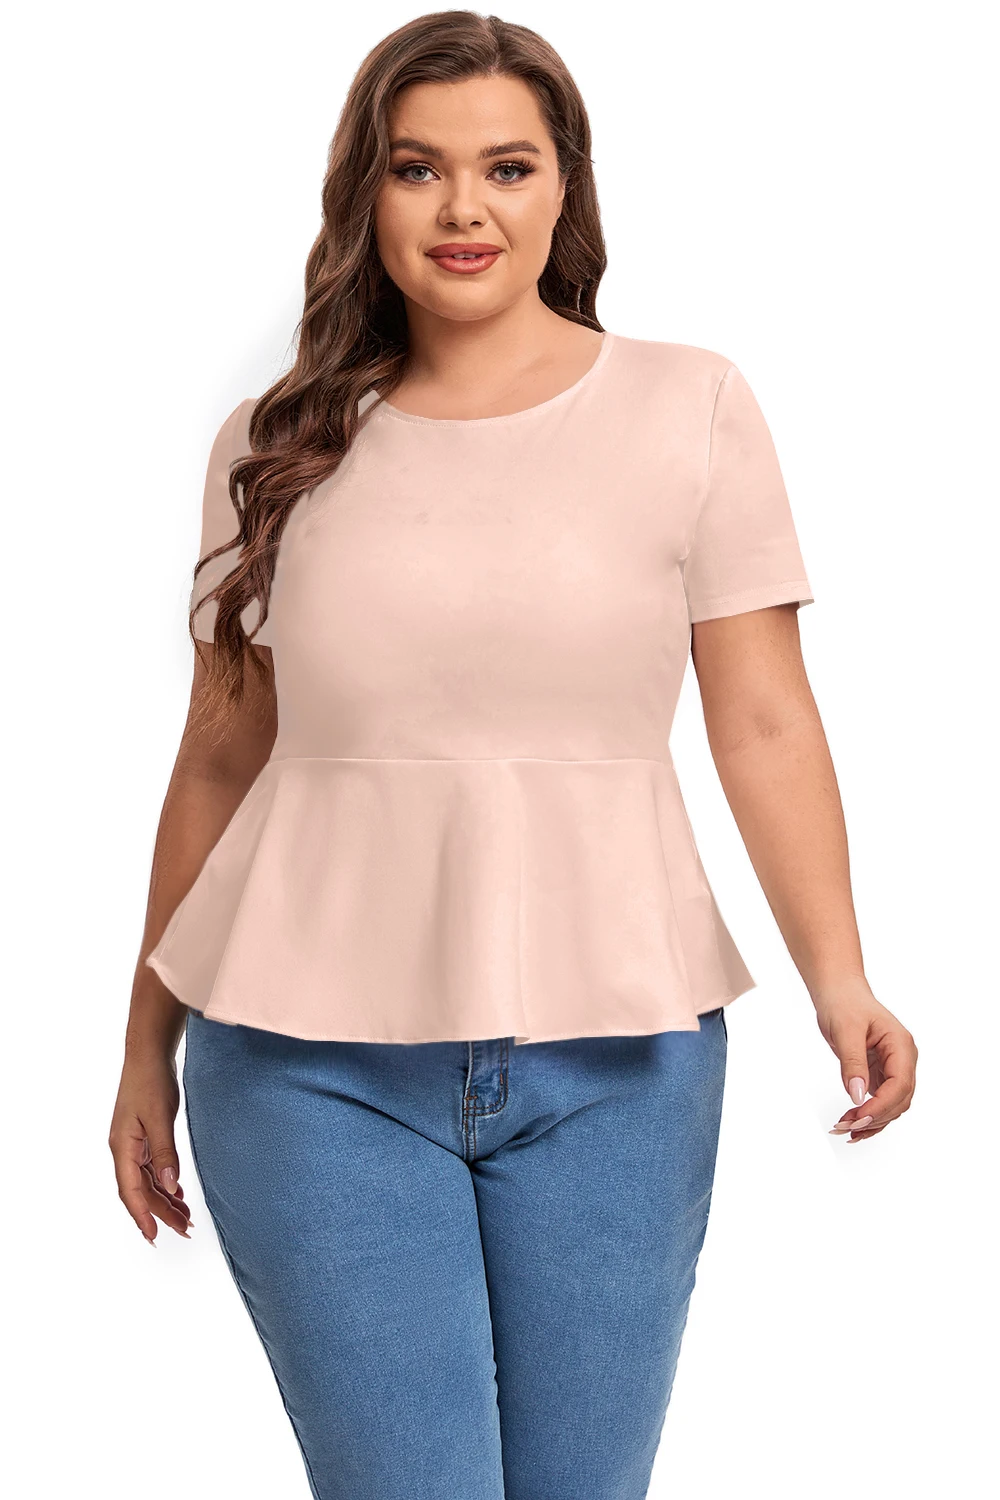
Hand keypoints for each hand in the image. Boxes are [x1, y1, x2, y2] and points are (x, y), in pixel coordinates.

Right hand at [109, 1051, 193, 1244]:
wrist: (149, 1054)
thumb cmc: (151, 1081)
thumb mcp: (160, 1117)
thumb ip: (165, 1152)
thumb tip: (170, 1185)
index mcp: (122, 1147)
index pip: (130, 1191)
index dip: (142, 1215)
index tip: (155, 1235)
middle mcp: (124, 1149)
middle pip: (140, 1190)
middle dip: (161, 1211)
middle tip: (184, 1229)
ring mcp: (132, 1143)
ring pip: (147, 1181)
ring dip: (164, 1199)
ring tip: (185, 1217)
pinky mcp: (142, 1136)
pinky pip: (151, 1168)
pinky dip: (164, 1182)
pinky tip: (177, 1192)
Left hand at [813, 979, 917, 1141]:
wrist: (839, 994)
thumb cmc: (844, 1004)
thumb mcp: (846, 1030)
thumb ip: (853, 1062)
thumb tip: (857, 1096)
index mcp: (901, 1045)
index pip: (900, 1084)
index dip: (881, 1106)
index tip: (857, 1118)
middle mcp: (903, 1059)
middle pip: (899, 1100)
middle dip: (875, 1117)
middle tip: (845, 1127)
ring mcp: (894, 1068)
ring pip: (892, 1105)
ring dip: (872, 1121)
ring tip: (844, 1130)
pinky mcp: (882, 1074)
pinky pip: (881, 1101)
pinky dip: (869, 1115)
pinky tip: (853, 1126)